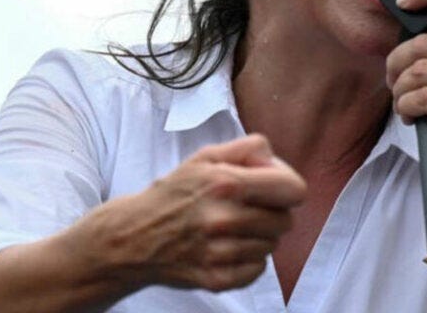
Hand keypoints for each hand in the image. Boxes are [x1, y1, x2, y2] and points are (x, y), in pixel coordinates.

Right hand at [69, 134, 306, 291]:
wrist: (133, 237)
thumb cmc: (174, 193)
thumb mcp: (205, 157)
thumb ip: (246, 149)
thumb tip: (273, 160)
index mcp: (226, 183)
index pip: (293, 190)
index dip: (287, 187)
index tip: (274, 188)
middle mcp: (224, 219)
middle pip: (286, 221)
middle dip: (271, 212)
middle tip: (247, 209)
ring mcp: (220, 253)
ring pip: (272, 246)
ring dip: (258, 237)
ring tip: (232, 228)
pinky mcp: (216, 278)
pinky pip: (257, 269)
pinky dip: (248, 260)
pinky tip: (226, 248)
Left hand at [385, 0, 426, 211]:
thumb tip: (410, 5)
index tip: (404, 3)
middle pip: (422, 42)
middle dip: (395, 63)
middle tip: (394, 80)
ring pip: (417, 72)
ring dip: (399, 90)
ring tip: (404, 101)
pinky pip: (420, 98)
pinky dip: (405, 108)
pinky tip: (410, 116)